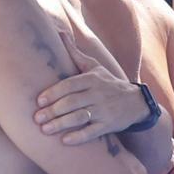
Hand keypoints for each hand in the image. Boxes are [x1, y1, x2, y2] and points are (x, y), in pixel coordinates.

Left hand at [34, 30, 150, 143]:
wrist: (136, 102)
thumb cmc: (108, 83)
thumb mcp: (94, 67)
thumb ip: (74, 53)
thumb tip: (59, 32)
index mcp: (92, 79)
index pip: (70, 85)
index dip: (54, 93)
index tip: (39, 101)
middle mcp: (98, 94)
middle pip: (73, 102)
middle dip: (53, 110)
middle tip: (37, 118)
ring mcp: (104, 110)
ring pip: (80, 117)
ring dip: (61, 124)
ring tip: (45, 130)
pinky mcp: (109, 125)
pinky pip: (93, 131)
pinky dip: (79, 137)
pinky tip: (65, 141)